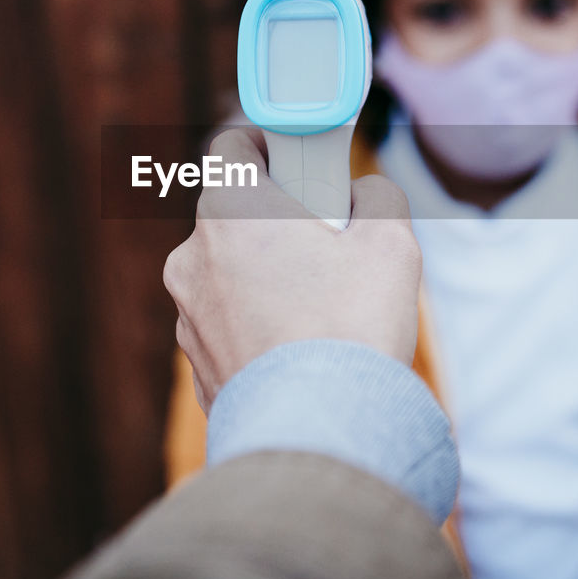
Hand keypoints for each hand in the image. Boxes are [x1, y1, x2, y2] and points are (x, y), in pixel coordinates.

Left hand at [164, 127, 421, 413]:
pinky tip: (301, 349)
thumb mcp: (391, 243)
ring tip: (321, 307)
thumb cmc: (351, 326)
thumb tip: (365, 197)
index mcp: (229, 210)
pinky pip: (228, 324)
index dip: (268, 145)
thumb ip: (377, 198)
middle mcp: (192, 257)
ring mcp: (187, 314)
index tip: (300, 162)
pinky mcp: (195, 363)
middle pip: (232, 214)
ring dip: (265, 275)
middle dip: (276, 219)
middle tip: (327, 240)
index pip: (230, 147)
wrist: (320, 433)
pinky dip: (257, 324)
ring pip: (228, 272)